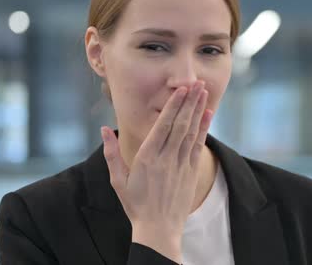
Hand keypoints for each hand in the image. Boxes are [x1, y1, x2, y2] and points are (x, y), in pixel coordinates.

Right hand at [100, 80, 212, 262]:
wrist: (158, 229)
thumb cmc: (135, 203)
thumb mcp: (117, 179)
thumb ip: (111, 153)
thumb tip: (103, 129)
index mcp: (147, 158)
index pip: (163, 126)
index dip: (173, 106)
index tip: (181, 89)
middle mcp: (166, 159)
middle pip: (179, 125)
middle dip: (189, 102)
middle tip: (196, 82)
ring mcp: (180, 165)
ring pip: (191, 132)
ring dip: (198, 110)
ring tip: (203, 91)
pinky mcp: (190, 172)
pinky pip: (198, 145)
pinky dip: (204, 128)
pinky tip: (208, 114)